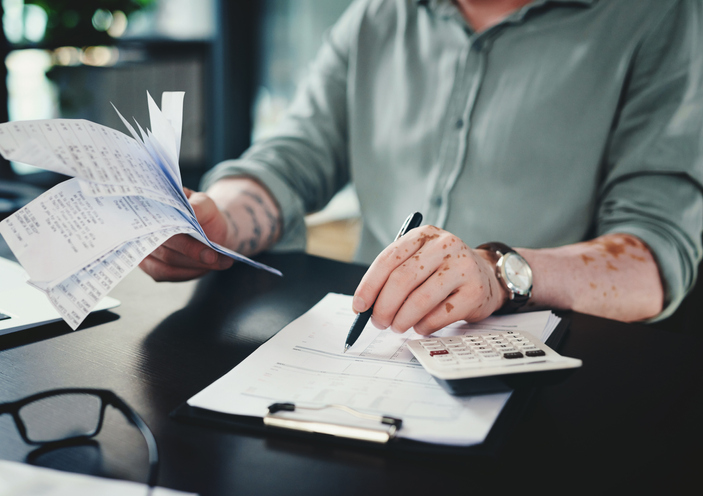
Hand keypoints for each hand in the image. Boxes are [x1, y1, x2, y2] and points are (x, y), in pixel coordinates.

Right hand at [139, 188, 234, 281]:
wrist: (209, 229)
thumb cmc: (204, 214)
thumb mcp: (205, 204)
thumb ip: (198, 206)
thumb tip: (192, 213)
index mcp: (151, 208)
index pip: (159, 226)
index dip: (179, 236)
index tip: (204, 243)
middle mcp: (142, 230)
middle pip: (164, 249)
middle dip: (192, 254)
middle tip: (214, 257)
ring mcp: (145, 250)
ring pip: (167, 265)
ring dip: (195, 266)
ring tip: (220, 262)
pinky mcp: (152, 267)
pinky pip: (168, 274)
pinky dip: (189, 273)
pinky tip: (208, 268)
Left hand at [352, 226, 507, 334]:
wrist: (486, 276)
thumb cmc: (443, 271)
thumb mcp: (419, 261)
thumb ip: (393, 276)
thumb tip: (365, 305)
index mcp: (424, 235)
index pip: (388, 259)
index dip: (369, 285)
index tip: (359, 306)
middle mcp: (444, 246)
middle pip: (402, 280)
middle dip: (384, 307)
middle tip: (378, 322)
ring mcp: (462, 267)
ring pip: (420, 300)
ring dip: (402, 320)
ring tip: (397, 326)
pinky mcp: (474, 292)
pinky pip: (439, 316)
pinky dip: (423, 326)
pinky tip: (420, 326)